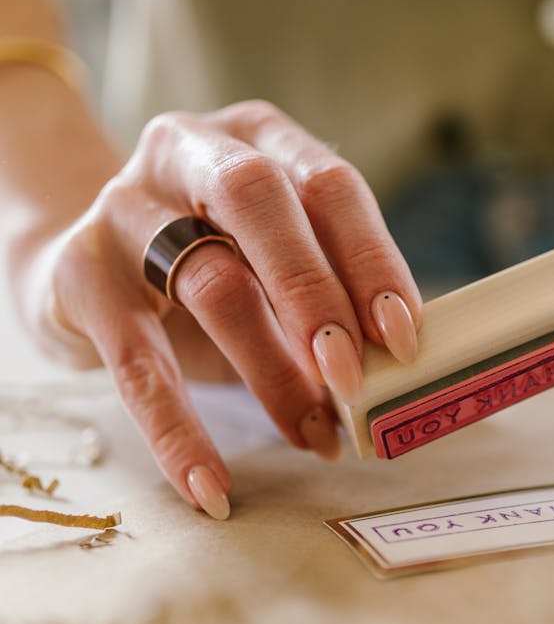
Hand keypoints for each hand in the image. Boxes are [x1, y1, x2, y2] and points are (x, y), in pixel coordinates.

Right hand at [23, 101, 422, 515]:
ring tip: (314, 435)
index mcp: (258, 137)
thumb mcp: (271, 256)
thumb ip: (328, 291)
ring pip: (210, 282)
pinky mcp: (81, 272)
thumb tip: (395, 370)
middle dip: (316, 294)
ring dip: (272, 372)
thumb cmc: (208, 261)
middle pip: (261, 201)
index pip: (330, 184)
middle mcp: (190, 150)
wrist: (79, 267)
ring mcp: (126, 205)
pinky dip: (178, 432)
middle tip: (353, 380)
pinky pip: (137, 364)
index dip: (372, 260)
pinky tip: (211, 485)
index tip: (403, 338)